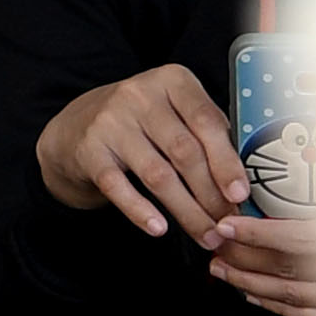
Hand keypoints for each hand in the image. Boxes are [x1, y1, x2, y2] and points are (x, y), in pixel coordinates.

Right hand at [38, 63, 244, 247]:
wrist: (74, 128)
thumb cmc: (139, 123)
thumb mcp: (174, 113)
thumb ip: (207, 135)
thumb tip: (241, 183)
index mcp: (172, 80)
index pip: (206, 122)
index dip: (227, 162)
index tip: (240, 194)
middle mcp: (140, 95)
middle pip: (184, 151)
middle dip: (210, 194)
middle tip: (226, 224)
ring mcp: (110, 122)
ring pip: (158, 174)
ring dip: (186, 211)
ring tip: (204, 235)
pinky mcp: (88, 150)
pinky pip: (118, 187)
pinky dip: (141, 211)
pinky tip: (158, 229)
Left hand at [207, 208, 315, 315]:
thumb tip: (307, 182)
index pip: (297, 239)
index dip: (257, 234)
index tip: (228, 226)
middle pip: (287, 270)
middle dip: (243, 260)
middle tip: (218, 248)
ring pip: (293, 296)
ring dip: (252, 284)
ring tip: (225, 271)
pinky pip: (311, 315)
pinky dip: (279, 305)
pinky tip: (259, 297)